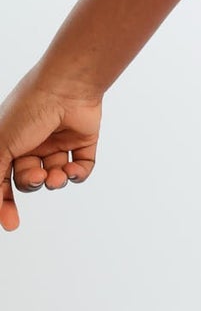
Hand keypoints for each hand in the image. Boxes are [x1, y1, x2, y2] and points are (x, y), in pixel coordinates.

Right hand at [0, 70, 102, 232]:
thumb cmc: (28, 110)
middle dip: (32, 182)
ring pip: (55, 175)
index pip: (4, 179)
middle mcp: (33, 142)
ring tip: (56, 173)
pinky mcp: (83, 141)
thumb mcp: (0, 146)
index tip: (10, 223)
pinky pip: (81, 168)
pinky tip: (71, 170)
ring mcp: (59, 141)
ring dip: (55, 180)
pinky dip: (76, 174)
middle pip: (30, 179)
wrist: (66, 87)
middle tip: (37, 177)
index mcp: (11, 141)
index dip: (5, 201)